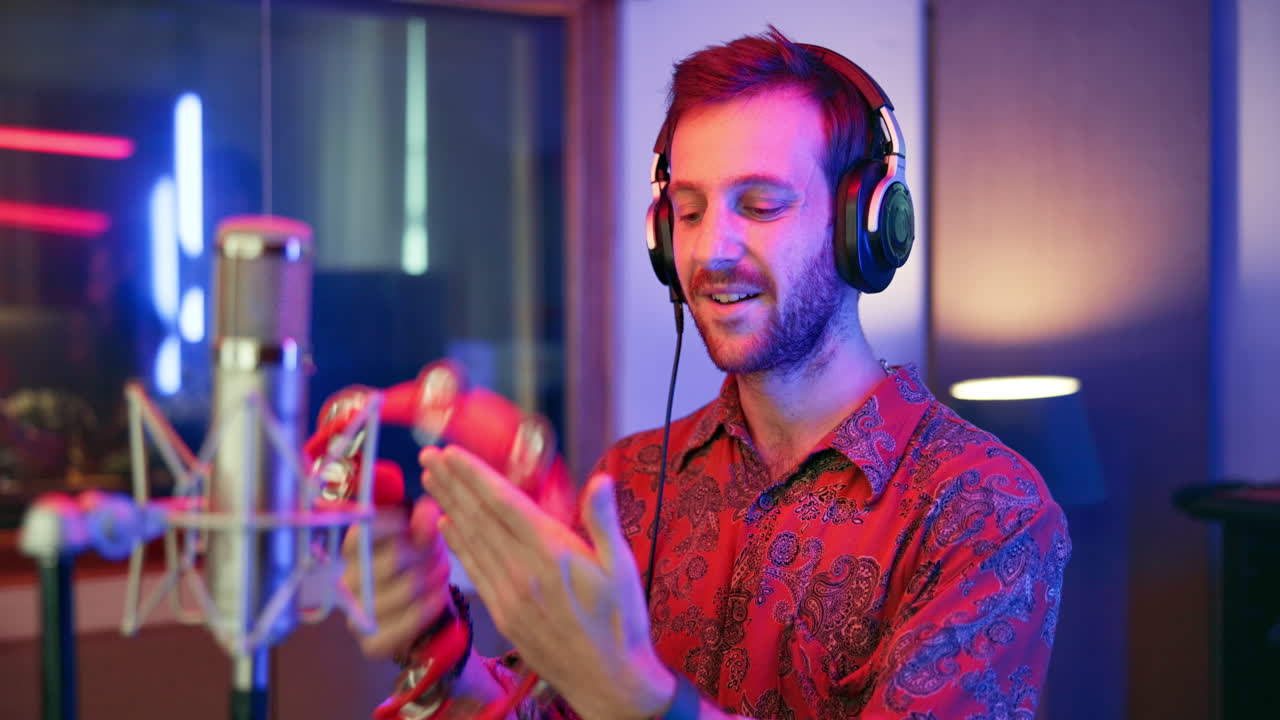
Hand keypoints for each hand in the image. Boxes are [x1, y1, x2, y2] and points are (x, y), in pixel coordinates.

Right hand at [340, 499, 452, 658]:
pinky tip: (437, 597)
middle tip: (440, 556)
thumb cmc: (416, 567)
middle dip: (427, 553)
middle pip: (393, 559)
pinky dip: (431, 607)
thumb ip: (424, 521)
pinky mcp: (371, 643)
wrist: (422, 619)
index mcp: (353, 554)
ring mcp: (356, 616)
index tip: (414, 524)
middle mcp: (347, 584)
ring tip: (440, 575)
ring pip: (407, 589)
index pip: (359, 534)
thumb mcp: (423, 539)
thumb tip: (427, 510)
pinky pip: (409, 622)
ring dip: (434, 578)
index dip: (392, 524)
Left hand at [421, 446, 675, 719]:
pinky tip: (445, 525)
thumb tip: (600, 480)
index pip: (505, 503)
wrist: (609, 680)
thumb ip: (604, 521)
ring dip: (449, 507)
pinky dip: (457, 544)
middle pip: (480, 518)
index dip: (476, 475)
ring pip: (472, 541)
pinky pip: (474, 571)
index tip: (453, 454)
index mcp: (554, 553)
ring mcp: (510, 594)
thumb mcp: (622, 567)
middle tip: (430, 456)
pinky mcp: (503, 613)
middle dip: (453, 484)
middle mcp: (524, 571)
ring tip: (431, 481)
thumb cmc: (621, 623)